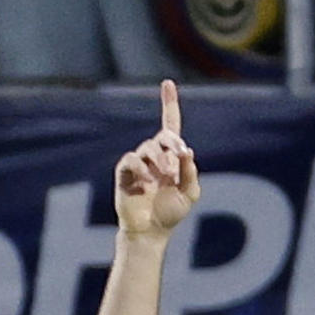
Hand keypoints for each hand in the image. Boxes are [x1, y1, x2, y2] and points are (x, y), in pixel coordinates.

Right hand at [115, 80, 199, 236]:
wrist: (151, 231)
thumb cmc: (170, 214)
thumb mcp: (189, 194)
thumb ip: (190, 173)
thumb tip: (187, 151)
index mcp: (171, 157)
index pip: (170, 125)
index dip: (169, 104)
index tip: (168, 83)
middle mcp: (154, 156)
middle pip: (163, 135)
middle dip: (173, 143)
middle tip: (180, 156)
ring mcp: (139, 163)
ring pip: (149, 147)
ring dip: (160, 160)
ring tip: (163, 178)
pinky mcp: (125, 172)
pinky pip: (131, 160)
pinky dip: (141, 168)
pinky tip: (146, 182)